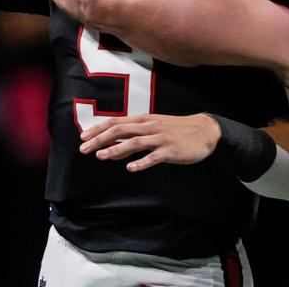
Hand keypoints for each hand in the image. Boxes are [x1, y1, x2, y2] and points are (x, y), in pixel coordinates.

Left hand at [79, 114, 221, 172]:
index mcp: (144, 120)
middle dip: (100, 139)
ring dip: (116, 149)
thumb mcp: (154, 128)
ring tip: (101, 156)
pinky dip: (142, 162)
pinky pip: (154, 156)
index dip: (98, 129)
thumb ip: (133, 136)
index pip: (116, 122)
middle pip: (121, 130)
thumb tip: (111, 147)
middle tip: (84, 149)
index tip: (83, 137)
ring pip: (134, 142)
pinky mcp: (171, 150)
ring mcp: (160, 138)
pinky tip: (131, 168)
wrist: (205, 131)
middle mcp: (150, 126)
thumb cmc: (176, 130)